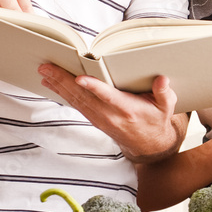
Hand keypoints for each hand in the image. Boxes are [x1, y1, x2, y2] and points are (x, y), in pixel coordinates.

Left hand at [38, 63, 182, 162]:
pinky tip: (52, 84)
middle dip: (64, 81)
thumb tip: (162, 79)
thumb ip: (164, 93)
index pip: (108, 97)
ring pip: (76, 101)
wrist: (148, 144)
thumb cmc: (156, 119)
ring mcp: (99, 119)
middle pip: (84, 97)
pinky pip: (76, 105)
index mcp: (128, 110)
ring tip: (44, 72)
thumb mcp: (167, 107)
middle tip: (47, 67)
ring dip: (59, 86)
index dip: (94, 88)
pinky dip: (62, 94)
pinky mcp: (94, 119)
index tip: (80, 79)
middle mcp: (110, 115)